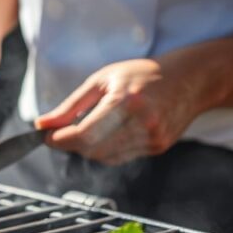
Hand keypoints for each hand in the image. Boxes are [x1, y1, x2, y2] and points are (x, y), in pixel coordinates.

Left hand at [35, 57, 209, 164]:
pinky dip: (106, 150)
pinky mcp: (158, 147)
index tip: (46, 136)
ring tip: (88, 127)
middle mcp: (142, 122)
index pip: (83, 134)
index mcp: (126, 102)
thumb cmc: (142, 75)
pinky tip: (110, 132)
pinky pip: (120, 157)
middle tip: (62, 132)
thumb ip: (70, 106)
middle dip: (71, 144)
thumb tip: (42, 124)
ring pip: (105, 158)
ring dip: (88, 148)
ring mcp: (153, 137)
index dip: (59, 139)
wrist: (189, 79)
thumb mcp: (101, 81)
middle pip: (92, 149)